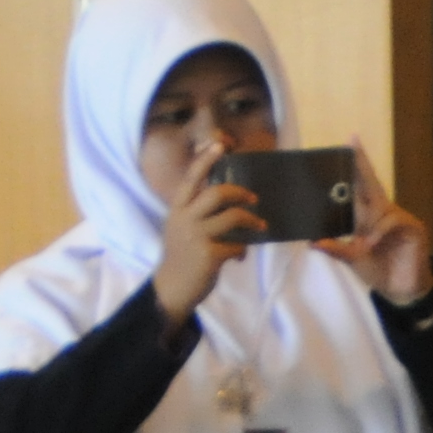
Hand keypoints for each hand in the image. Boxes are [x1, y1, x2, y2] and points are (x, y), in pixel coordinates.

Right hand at [149, 143, 264, 323]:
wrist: (172, 288)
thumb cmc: (182, 255)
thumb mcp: (183, 228)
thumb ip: (198, 212)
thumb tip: (231, 200)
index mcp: (177, 210)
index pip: (191, 179)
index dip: (205, 161)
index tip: (219, 145)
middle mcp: (184, 219)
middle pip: (217, 193)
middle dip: (240, 193)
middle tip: (253, 199)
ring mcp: (196, 237)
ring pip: (232, 216)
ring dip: (251, 221)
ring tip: (260, 226)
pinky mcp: (208, 255)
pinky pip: (237, 245)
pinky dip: (242, 250)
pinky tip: (239, 256)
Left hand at [327, 143, 432, 305]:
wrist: (401, 290)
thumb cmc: (378, 271)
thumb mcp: (353, 260)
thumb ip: (337, 250)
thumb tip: (313, 241)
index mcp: (367, 217)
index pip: (359, 187)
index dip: (356, 166)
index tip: (350, 142)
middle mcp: (382, 212)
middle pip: (371, 184)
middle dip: (362, 164)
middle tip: (352, 141)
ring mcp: (398, 218)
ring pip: (380, 207)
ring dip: (368, 224)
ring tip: (363, 245)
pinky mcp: (412, 227)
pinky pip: (393, 221)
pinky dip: (380, 232)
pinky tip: (372, 245)